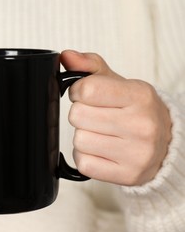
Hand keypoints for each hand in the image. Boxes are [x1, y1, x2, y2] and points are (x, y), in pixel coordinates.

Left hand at [60, 50, 171, 185]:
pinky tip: (102, 151)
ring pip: (79, 140)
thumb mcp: (118, 83)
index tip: (86, 95)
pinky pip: (84, 163)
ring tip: (102, 134)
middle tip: (97, 116)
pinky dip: (86, 157)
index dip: (78, 91)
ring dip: (84, 136)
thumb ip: (90, 67)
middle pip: (78, 116)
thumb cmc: (135, 110)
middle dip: (81, 114)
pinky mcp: (127, 175)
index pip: (87, 89)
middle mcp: (142, 125)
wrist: (165, 144)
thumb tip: (66, 56)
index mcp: (140, 96)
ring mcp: (136, 153)